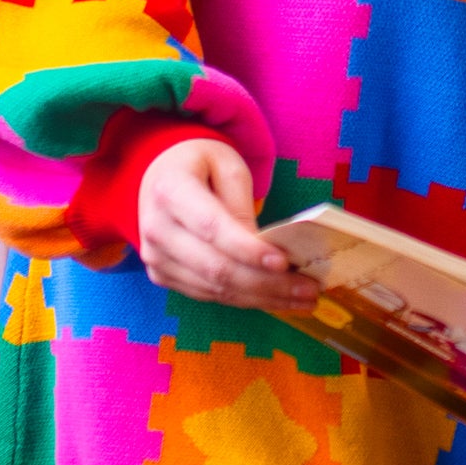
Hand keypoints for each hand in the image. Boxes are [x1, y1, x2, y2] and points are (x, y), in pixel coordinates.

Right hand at [136, 139, 319, 309]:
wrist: (158, 174)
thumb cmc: (198, 164)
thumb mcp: (226, 165)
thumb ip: (242, 203)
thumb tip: (263, 247)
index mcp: (170, 191)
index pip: (212, 228)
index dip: (248, 250)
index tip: (283, 262)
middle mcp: (156, 228)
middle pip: (216, 268)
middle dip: (267, 283)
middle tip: (309, 289)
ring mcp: (156, 257)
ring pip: (215, 289)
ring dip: (262, 298)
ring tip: (302, 298)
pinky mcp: (162, 275)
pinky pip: (208, 295)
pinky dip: (245, 300)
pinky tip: (276, 299)